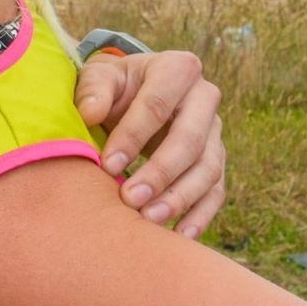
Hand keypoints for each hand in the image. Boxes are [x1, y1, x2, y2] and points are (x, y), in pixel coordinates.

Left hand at [75, 50, 224, 237]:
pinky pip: (217, 190)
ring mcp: (215, 131)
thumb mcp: (100, 77)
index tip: (106, 165)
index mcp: (177, 69)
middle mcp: (205, 98)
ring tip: (149, 219)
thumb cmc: (114, 87)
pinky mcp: (216, 159)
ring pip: (208, 168)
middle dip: (160, 173)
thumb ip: (94, 90)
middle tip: (130, 198)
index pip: (157, 105)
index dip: (133, 136)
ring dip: (180, 197)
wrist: (133, 95)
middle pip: (190, 140)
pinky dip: (201, 215)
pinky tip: (180, 236)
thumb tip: (89, 113)